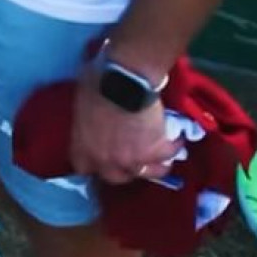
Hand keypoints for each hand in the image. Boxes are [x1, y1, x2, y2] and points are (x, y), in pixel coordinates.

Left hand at [70, 65, 179, 184]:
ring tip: (157, 157)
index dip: (92, 164)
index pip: (83, 168)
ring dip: (152, 165)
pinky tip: (176, 140)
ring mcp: (134, 159)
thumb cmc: (95, 82)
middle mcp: (108, 160)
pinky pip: (169, 156)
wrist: (124, 79)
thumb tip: (89, 119)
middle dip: (122, 169)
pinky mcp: (157, 151)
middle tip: (129, 157)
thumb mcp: (80, 102)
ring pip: (148, 173)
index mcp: (84, 147)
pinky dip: (173, 147)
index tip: (98, 159)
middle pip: (116, 177)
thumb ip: (84, 121)